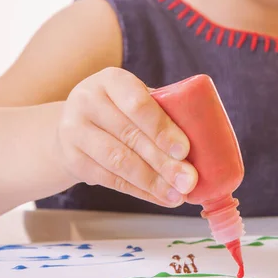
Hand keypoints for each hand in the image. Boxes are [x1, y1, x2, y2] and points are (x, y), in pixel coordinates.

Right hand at [56, 67, 197, 207]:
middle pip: (131, 136)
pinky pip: (110, 179)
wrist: (71, 125)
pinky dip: (140, 191)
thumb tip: (207, 143)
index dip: (161, 128)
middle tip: (189, 179)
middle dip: (164, 162)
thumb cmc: (118, 110)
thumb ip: (163, 112)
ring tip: (178, 193)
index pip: (138, 103)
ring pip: (119, 161)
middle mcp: (87, 100)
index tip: (184, 149)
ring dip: (153, 181)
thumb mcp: (134, 99)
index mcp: (111, 80)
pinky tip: (160, 197)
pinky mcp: (72, 159)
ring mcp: (74, 131)